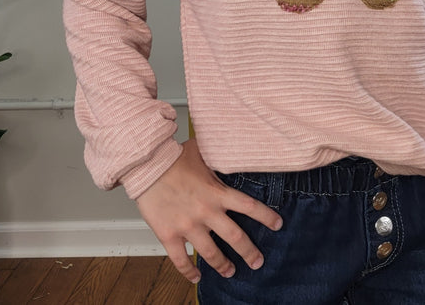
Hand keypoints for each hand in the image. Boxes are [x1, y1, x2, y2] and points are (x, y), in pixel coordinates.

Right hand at [135, 138, 282, 283]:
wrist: (147, 165)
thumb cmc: (173, 157)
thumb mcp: (202, 153)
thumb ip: (218, 159)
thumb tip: (231, 149)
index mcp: (216, 192)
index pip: (249, 206)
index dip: (266, 217)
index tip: (278, 224)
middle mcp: (205, 211)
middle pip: (235, 237)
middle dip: (249, 252)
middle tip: (258, 262)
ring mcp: (187, 226)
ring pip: (211, 253)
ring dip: (223, 265)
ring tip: (231, 272)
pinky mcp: (169, 235)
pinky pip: (180, 260)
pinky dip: (189, 271)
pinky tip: (196, 276)